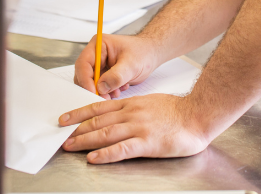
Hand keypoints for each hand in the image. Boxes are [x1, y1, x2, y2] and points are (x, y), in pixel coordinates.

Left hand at [59, 93, 209, 163]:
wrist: (198, 114)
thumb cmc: (178, 111)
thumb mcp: (150, 102)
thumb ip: (133, 108)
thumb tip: (116, 115)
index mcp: (132, 104)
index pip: (99, 107)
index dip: (79, 113)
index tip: (65, 119)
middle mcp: (131, 113)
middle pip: (98, 120)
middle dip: (77, 129)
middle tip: (62, 136)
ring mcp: (139, 127)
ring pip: (106, 133)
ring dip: (85, 140)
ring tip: (70, 146)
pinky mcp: (148, 142)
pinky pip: (122, 149)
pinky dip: (106, 154)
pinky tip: (94, 158)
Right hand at [74, 33, 162, 98]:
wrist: (152, 54)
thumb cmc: (144, 52)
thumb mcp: (132, 64)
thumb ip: (116, 76)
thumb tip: (101, 87)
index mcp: (99, 45)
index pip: (84, 63)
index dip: (86, 79)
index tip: (94, 92)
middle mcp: (96, 54)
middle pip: (84, 75)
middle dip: (94, 88)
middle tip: (104, 98)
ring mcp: (100, 65)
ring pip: (91, 83)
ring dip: (102, 91)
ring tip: (117, 92)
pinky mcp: (104, 74)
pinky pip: (99, 87)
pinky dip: (108, 92)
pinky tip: (120, 89)